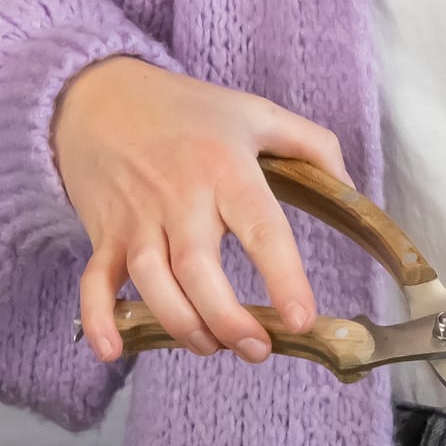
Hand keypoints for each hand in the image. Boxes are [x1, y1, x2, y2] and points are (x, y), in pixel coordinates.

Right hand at [52, 58, 353, 363]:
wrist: (99, 95)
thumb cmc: (188, 110)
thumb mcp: (257, 112)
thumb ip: (314, 146)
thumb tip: (352, 190)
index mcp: (225, 168)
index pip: (260, 227)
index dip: (284, 277)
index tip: (302, 319)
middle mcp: (179, 197)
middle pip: (200, 270)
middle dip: (229, 320)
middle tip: (259, 350)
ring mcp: (137, 218)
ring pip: (153, 283)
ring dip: (182, 325)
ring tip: (212, 347)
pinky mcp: (105, 234)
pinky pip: (94, 282)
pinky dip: (99, 318)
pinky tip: (114, 350)